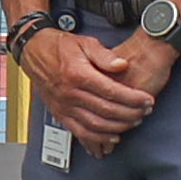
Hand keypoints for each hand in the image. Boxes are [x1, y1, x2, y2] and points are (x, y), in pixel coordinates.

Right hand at [27, 28, 158, 147]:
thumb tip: (122, 65)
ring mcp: (64, 106)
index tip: (147, 100)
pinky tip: (113, 136)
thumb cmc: (60, 46)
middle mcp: (70, 93)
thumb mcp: (85, 42)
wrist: (33, 52)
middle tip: (146, 111)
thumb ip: (105, 55)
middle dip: (131, 113)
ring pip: (96, 124)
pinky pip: (81, 132)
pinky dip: (99, 137)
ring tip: (135, 121)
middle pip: (107, 110)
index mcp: (78, 74)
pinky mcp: (60, 114)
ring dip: (119, 126)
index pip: (112, 91)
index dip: (133, 98)